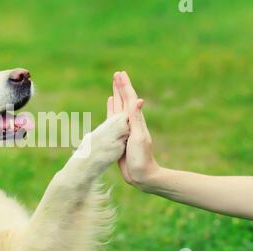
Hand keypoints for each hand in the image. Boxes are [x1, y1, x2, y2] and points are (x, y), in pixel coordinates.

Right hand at [108, 71, 159, 188]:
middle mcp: (131, 122)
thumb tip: (139, 100)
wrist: (141, 175)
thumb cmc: (141, 157)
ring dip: (116, 96)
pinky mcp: (120, 135)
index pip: (129, 98)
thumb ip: (137, 119)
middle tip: (117, 74)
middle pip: (125, 100)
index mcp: (135, 120)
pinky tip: (110, 104)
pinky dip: (112, 109)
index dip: (125, 86)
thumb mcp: (139, 137)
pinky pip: (114, 118)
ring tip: (113, 86)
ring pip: (119, 108)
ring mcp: (125, 128)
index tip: (120, 74)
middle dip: (121, 87)